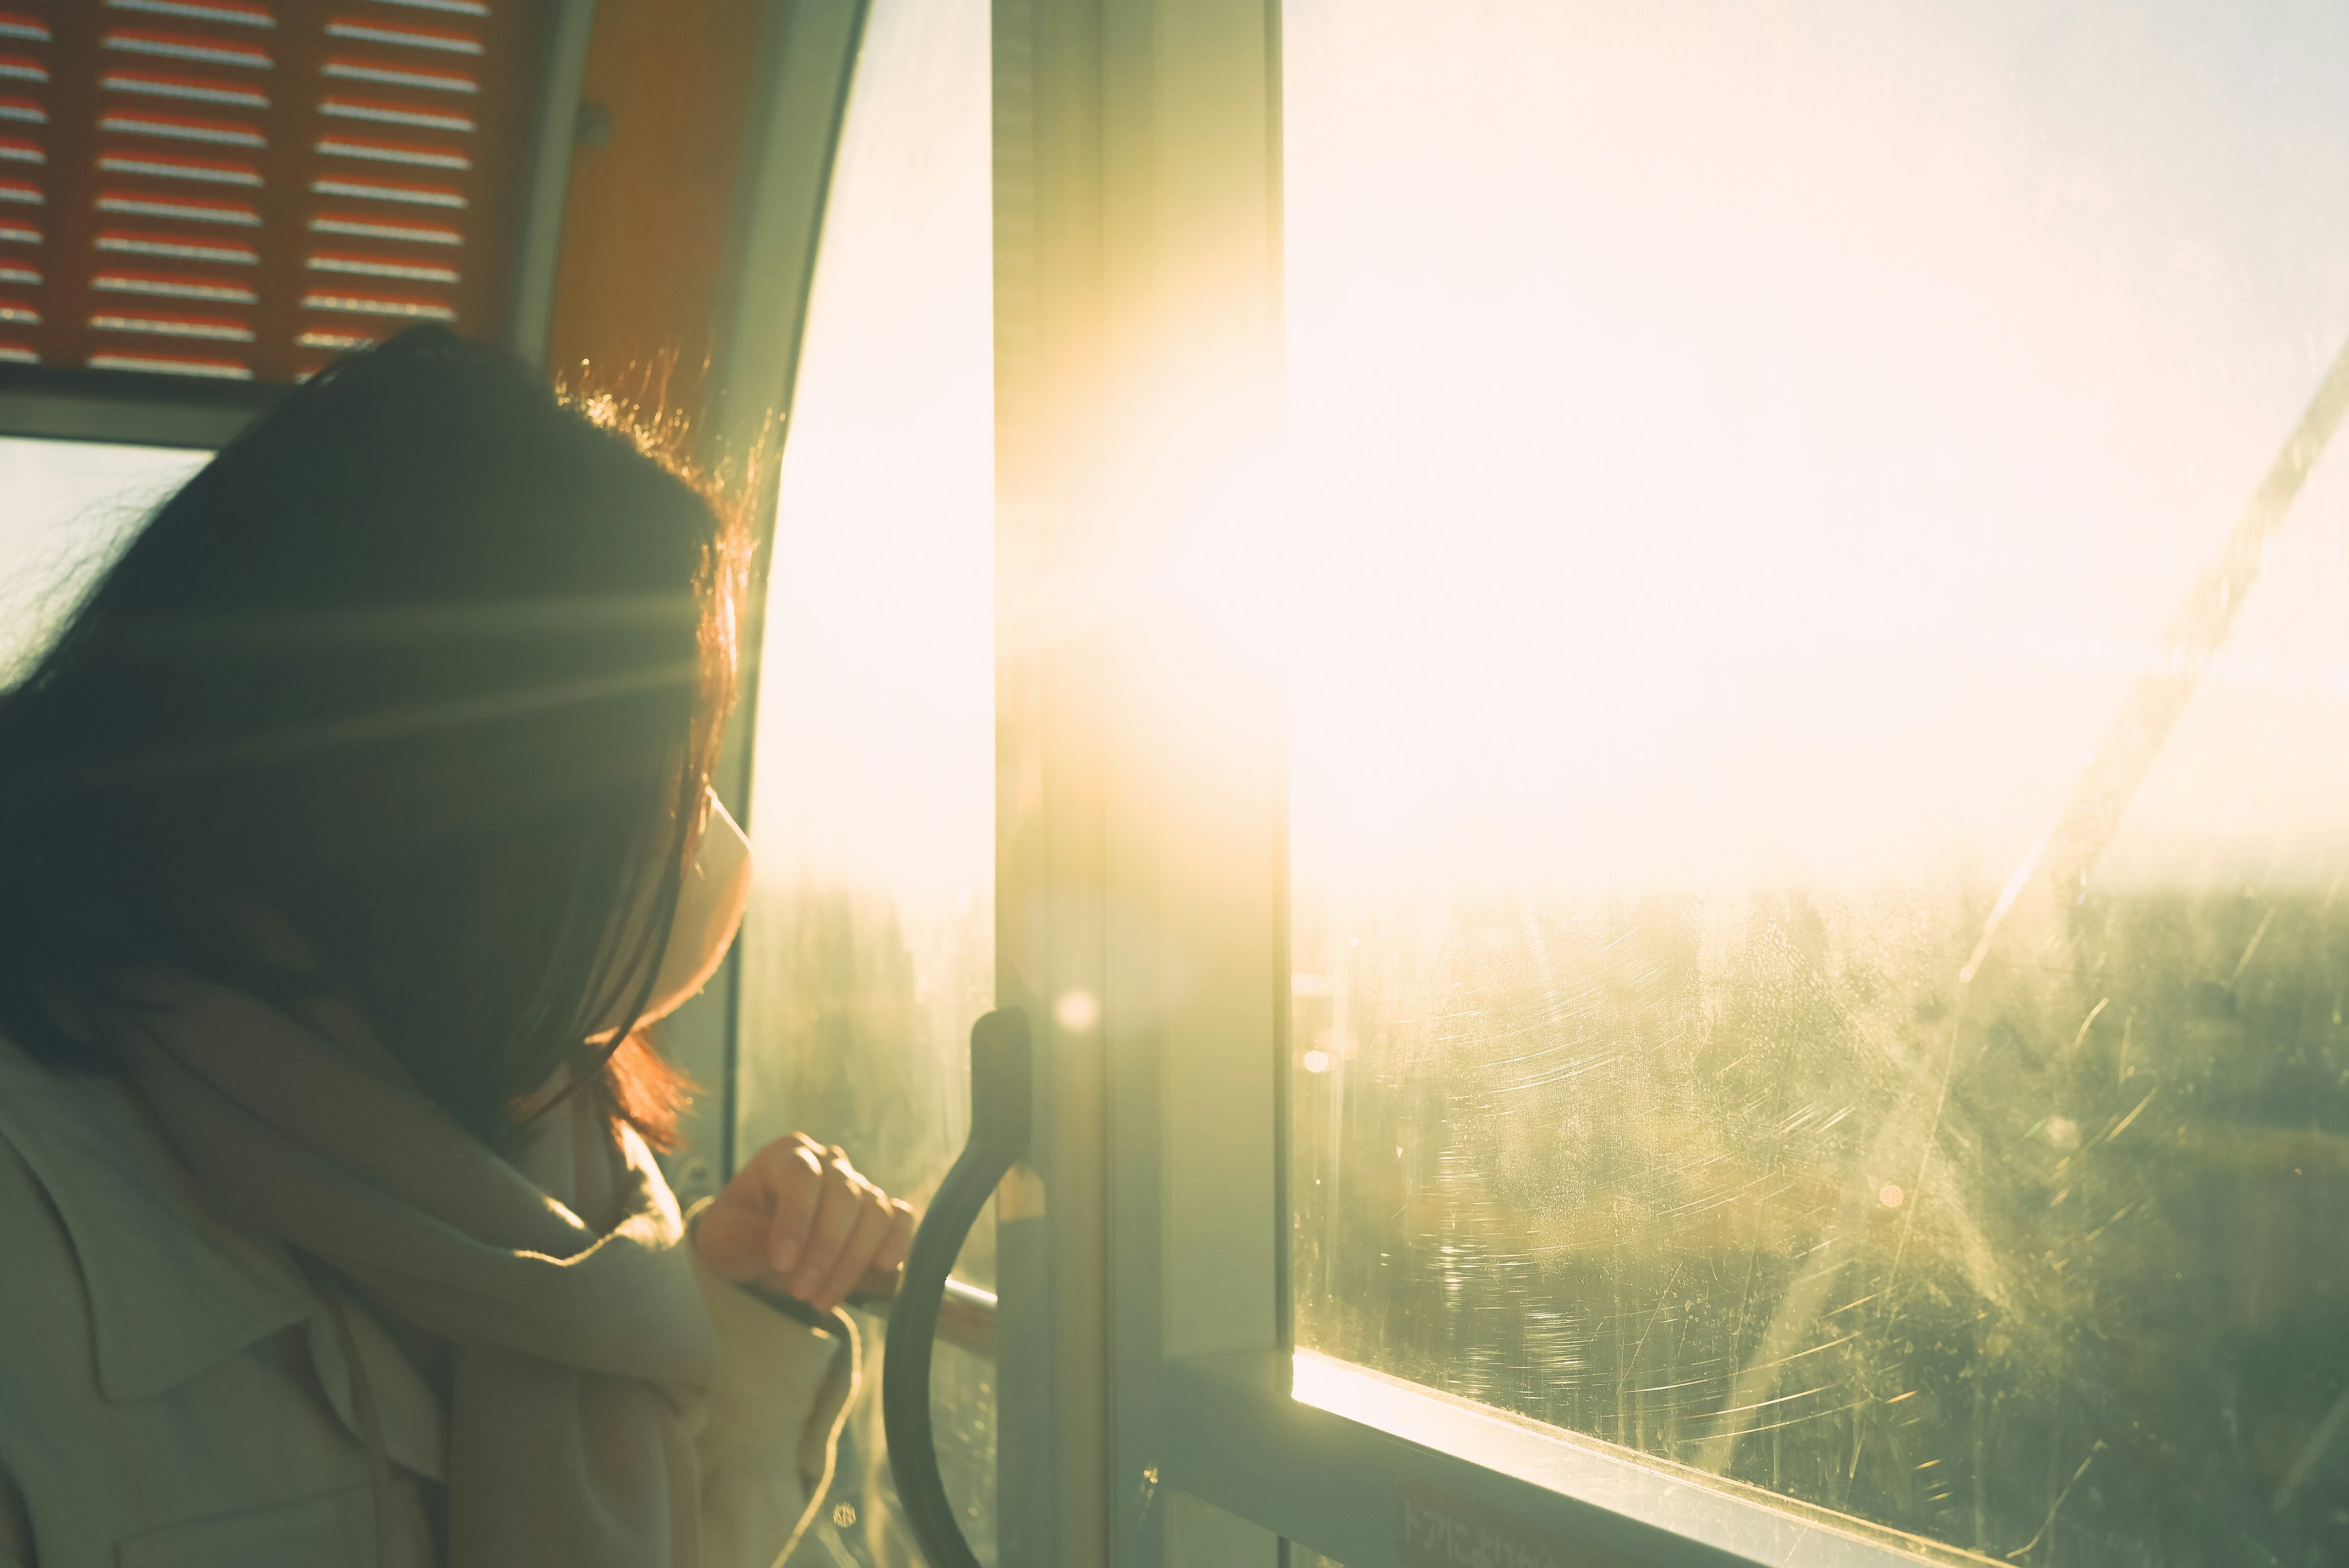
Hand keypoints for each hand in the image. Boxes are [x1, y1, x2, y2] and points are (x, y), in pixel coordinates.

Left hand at [693, 1133, 913, 1311]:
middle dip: (826, 1250)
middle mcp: (828, 1162)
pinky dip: (898, 1241)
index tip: (782, 1263)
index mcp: (786, 1155)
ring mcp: (857, 1184)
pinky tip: (883, 1268)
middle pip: (845, 1196)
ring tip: (823, 1299)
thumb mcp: (723, 1235)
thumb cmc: (734, 1231)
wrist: (751, 1244)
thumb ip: (749, 1237)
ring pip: (875, 1212)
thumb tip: (788, 1255)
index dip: (797, 1219)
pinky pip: (900, 1218)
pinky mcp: (877, 1211)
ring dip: (854, 1260)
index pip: (802, 1177)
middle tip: (802, 1293)